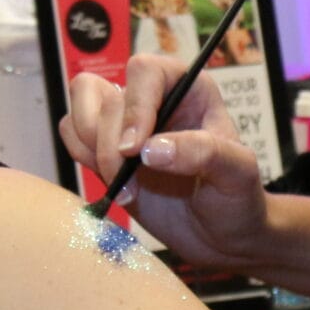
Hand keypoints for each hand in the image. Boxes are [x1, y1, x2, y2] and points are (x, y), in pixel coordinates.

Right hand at [56, 52, 270, 269]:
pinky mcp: (105, 150)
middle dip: (109, 144)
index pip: (145, 71)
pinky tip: (116, 186)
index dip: (134, 107)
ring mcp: (124, 124)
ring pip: (80, 110)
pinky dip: (82, 159)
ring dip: (92, 151)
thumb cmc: (237, 199)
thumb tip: (150, 149)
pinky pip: (72, 135)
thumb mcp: (237, 173)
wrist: (221, 237)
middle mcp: (152, 98)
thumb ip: (202, 153)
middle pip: (103, 95)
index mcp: (188, 88)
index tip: (135, 150)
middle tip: (131, 182)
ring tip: (126, 188)